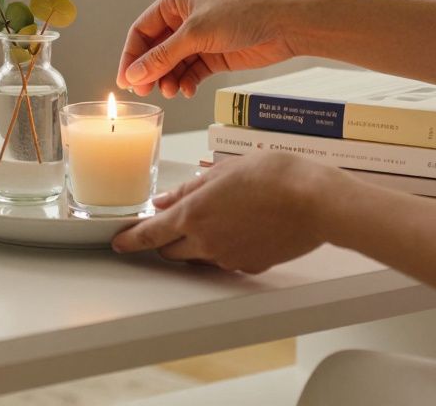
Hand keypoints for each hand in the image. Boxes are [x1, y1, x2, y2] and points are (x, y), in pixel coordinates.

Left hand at [111, 152, 337, 272]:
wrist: (316, 201)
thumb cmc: (274, 176)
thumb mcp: (224, 170)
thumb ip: (190, 189)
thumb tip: (165, 201)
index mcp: (193, 215)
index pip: (149, 235)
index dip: (130, 240)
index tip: (119, 242)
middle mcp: (206, 242)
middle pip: (170, 250)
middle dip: (166, 238)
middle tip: (175, 220)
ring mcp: (229, 258)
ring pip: (199, 256)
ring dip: (196, 242)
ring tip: (219, 216)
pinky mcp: (251, 265)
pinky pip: (226, 259)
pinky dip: (225, 246)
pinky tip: (243, 226)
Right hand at [117, 0, 300, 97]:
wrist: (284, 25)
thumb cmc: (243, 14)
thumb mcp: (196, 34)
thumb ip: (163, 56)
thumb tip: (134, 74)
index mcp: (175, 1)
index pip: (141, 30)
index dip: (131, 55)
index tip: (125, 80)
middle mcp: (184, 19)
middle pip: (155, 49)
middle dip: (150, 70)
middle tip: (144, 91)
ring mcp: (199, 38)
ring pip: (172, 64)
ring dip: (168, 79)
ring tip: (170, 92)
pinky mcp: (214, 55)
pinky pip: (190, 72)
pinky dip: (186, 82)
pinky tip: (186, 90)